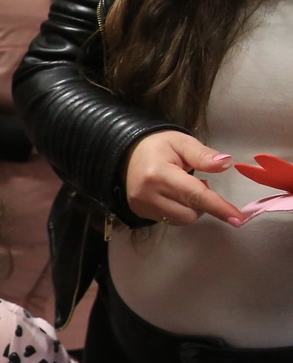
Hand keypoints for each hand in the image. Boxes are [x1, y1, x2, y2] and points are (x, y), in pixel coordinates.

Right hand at [122, 132, 241, 225]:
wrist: (125, 153)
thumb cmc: (157, 146)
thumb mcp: (182, 142)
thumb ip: (203, 155)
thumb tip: (226, 164)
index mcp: (159, 173)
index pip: (195, 195)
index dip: (218, 207)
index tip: (237, 219)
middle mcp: (148, 193)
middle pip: (189, 213)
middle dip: (203, 204)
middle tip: (201, 183)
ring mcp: (142, 205)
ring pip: (181, 220)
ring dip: (191, 208)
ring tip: (185, 189)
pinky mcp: (140, 212)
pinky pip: (169, 220)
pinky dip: (179, 210)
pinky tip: (174, 196)